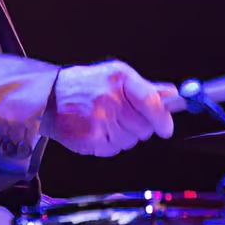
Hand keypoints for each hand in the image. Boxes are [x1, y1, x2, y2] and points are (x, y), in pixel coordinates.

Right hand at [40, 59, 177, 156]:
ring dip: (124, 135)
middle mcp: (110, 98)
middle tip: (124, 117)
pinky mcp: (91, 138)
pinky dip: (109, 144)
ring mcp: (100, 119)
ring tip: (106, 120)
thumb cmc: (85, 84)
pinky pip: (114, 149)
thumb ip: (146, 88)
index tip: (166, 128)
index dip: (162, 118)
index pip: (151, 101)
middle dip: (141, 126)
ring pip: (131, 140)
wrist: (50, 96)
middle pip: (144, 126)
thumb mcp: (116, 75)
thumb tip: (174, 95)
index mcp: (120, 78)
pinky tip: (97, 129)